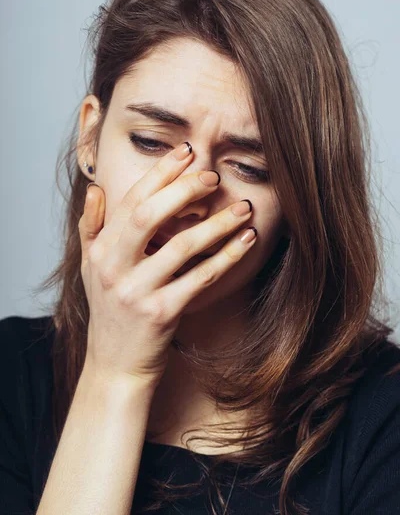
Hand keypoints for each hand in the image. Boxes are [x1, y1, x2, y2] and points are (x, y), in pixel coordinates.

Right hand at [78, 142, 256, 389]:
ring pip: (180, 247)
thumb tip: (96, 189)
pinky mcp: (162, 314)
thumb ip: (91, 227)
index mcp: (101, 250)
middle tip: (213, 176)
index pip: (130, 201)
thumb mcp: (90, 267)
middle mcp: (114, 268)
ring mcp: (137, 292)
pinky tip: (246, 240)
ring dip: (215, 224)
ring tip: (242, 207)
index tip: (186, 152)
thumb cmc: (109, 310)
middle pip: (149, 216)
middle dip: (183, 190)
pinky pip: (200, 279)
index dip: (159, 173)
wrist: (116, 364)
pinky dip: (226, 257)